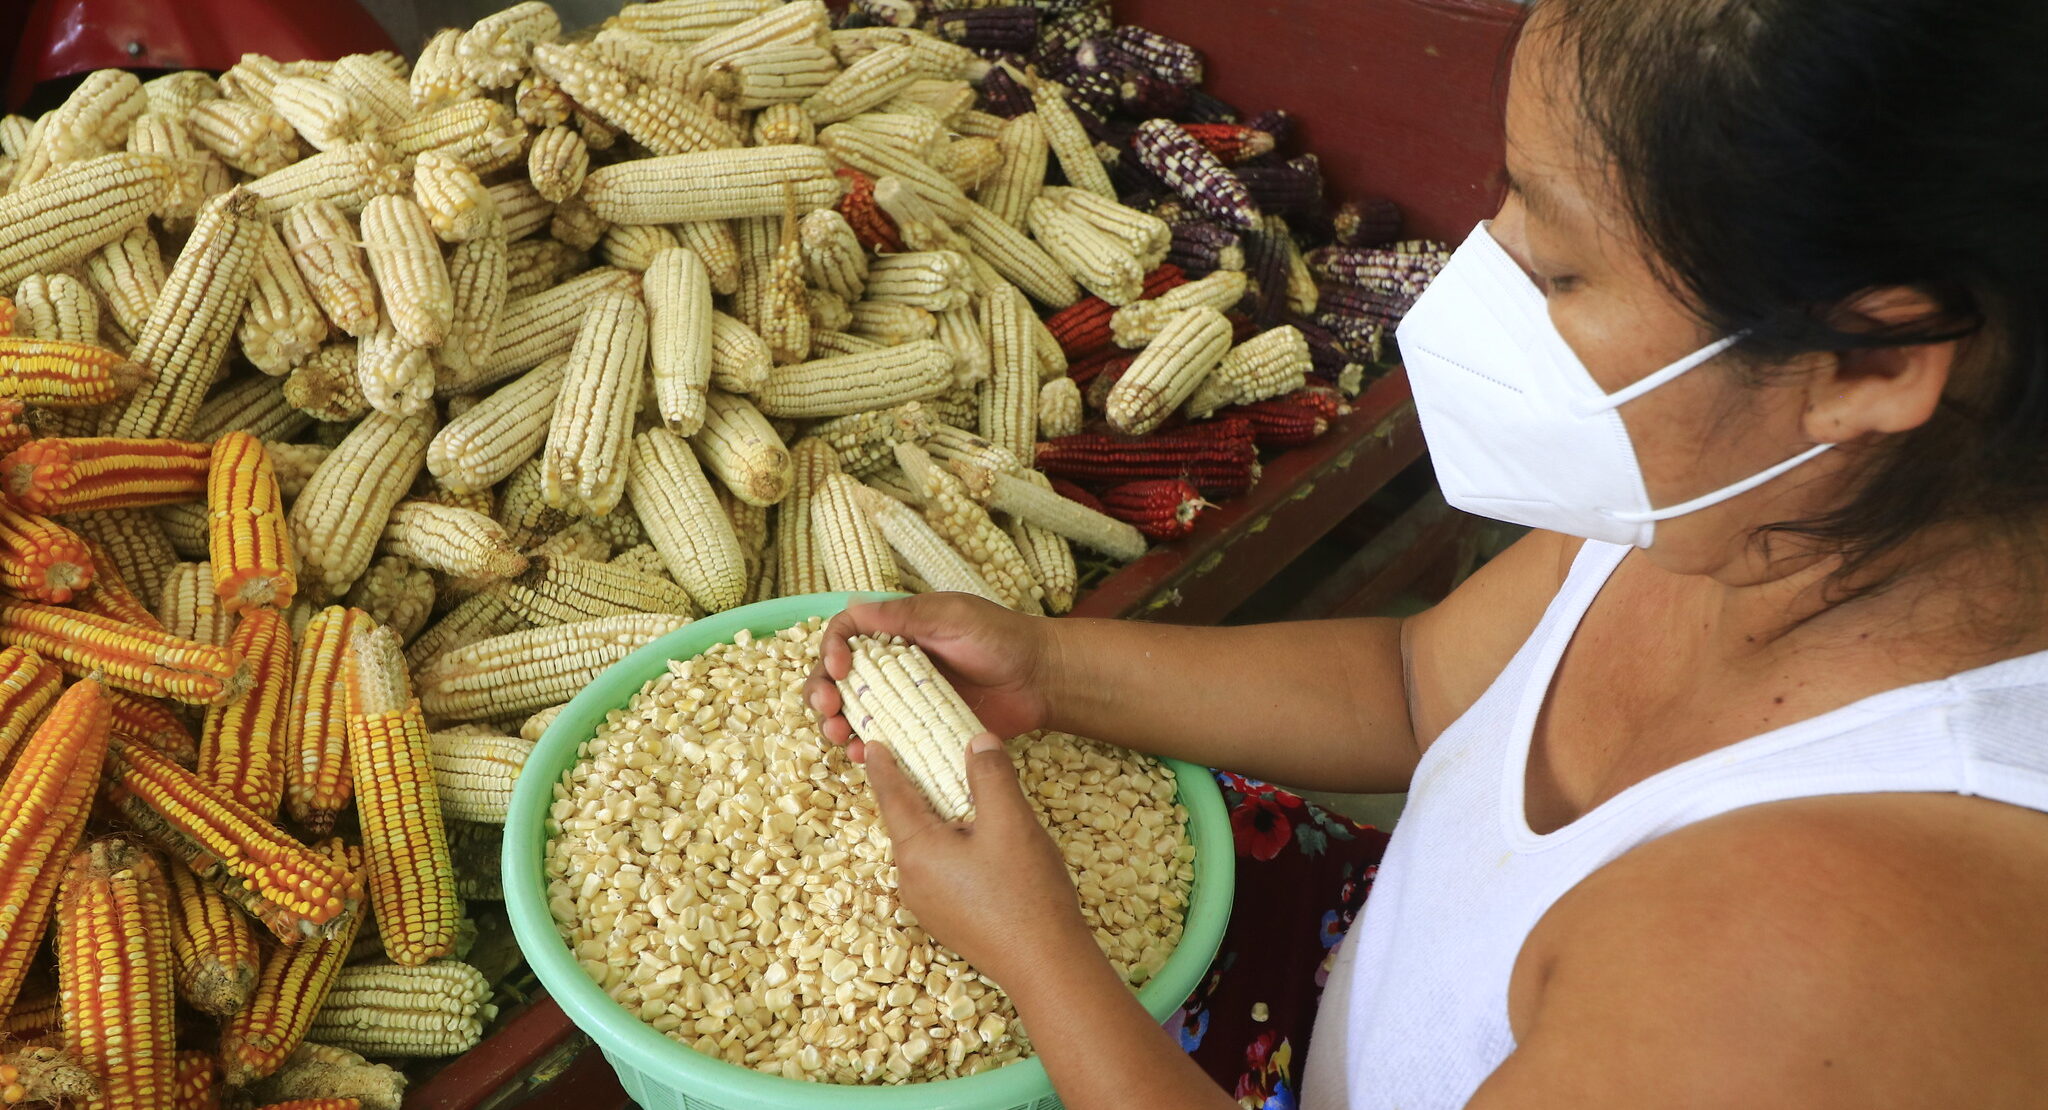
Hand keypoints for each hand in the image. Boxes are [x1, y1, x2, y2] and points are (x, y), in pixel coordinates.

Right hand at [805, 593, 1055, 760]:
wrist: (1040, 678)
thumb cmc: (1000, 637)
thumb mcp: (952, 615)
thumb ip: (904, 615)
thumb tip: (852, 607)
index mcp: (896, 631)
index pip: (845, 636)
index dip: (831, 651)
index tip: (839, 669)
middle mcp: (892, 666)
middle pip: (838, 679)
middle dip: (822, 693)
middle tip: (827, 709)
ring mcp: (904, 702)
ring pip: (854, 713)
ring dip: (836, 724)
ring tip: (838, 735)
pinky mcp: (920, 732)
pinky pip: (885, 743)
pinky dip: (867, 750)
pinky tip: (862, 756)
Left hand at [865, 734, 1095, 987]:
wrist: (1044, 965)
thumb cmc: (1025, 891)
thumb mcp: (1011, 821)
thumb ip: (990, 775)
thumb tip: (977, 741)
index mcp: (916, 850)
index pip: (892, 796)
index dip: (885, 767)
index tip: (875, 745)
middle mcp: (911, 879)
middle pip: (907, 822)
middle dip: (913, 791)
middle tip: (921, 759)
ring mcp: (928, 904)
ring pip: (925, 848)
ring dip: (936, 820)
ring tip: (955, 796)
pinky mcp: (947, 919)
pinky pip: (939, 870)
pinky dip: (948, 846)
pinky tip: (976, 841)